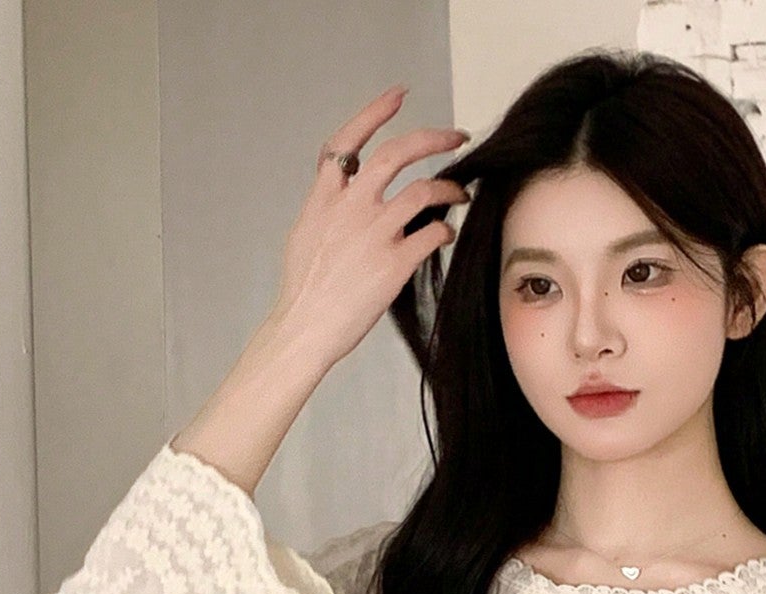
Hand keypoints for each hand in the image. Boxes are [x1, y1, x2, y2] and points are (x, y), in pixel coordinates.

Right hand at [268, 84, 470, 372]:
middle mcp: (350, 207)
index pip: (348, 140)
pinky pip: (431, 233)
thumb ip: (328, 206)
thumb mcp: (305, 233)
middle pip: (397, 154)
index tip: (399, 95)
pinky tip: (447, 233)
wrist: (306, 327)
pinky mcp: (394, 263)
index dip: (375, 113)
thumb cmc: (304, 289)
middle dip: (433, 138)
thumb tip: (346, 194)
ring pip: (423, 190)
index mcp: (324, 197)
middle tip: (458, 137)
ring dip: (450, 187)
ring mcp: (374, 233)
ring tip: (461, 192)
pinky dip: (445, 228)